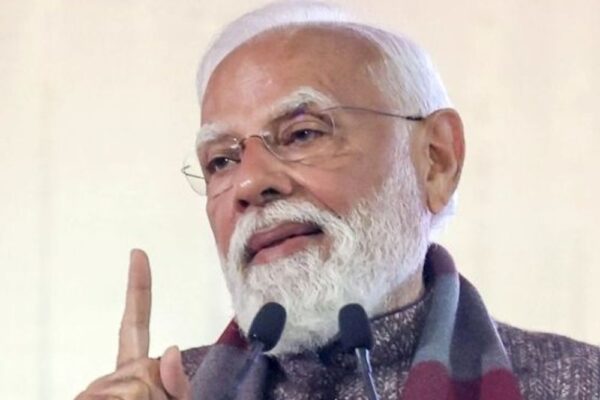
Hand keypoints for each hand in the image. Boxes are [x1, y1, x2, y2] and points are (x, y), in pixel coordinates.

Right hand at [75, 249, 189, 399]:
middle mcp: (111, 376)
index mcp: (135, 371)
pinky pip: (124, 397)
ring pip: (136, 389)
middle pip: (145, 368)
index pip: (137, 323)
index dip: (138, 287)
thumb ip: (176, 384)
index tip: (138, 253)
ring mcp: (92, 390)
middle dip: (157, 394)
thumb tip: (170, 350)